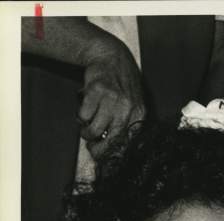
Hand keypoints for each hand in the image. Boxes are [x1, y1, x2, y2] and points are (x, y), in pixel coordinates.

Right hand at [79, 40, 144, 158]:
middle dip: (98, 149)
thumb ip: (128, 124)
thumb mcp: (133, 105)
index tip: (104, 157)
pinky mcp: (96, 91)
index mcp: (139, 115)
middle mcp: (128, 109)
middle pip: (111, 142)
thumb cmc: (121, 85)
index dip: (113, 154)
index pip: (128, 144)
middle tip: (91, 146)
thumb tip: (117, 149)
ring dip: (86, 133)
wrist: (111, 57)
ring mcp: (112, 99)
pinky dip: (81, 117)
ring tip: (86, 127)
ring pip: (95, 130)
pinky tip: (84, 111)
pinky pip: (84, 115)